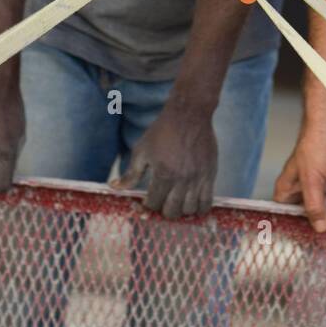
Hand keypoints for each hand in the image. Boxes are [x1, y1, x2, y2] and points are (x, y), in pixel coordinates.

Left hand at [115, 98, 217, 219]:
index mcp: (163, 174)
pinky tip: (193, 202)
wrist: (189, 114)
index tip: (148, 199)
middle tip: (163, 201)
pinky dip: (199, 209)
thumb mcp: (142, 150)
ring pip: (189, 211)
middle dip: (164, 210)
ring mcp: (197, 178)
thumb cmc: (162, 131)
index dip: (148, 204)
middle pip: (172, 212)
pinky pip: (207, 203)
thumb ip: (131, 173)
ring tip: (178, 201)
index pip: (154, 204)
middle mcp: (181, 179)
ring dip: (181, 210)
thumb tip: (115, 187)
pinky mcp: (210, 174)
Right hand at [274, 119, 325, 232]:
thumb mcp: (312, 178)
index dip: (292, 229)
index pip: (285, 214)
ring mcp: (319, 184)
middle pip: (308, 214)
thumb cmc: (314, 143)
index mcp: (288, 187)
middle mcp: (301, 188)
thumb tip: (319, 228)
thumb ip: (315, 205)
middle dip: (318, 228)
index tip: (301, 247)